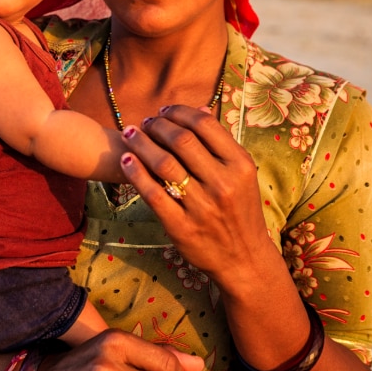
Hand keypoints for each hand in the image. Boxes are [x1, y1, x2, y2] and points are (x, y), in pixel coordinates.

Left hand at [118, 105, 276, 285]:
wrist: (245, 260)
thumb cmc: (240, 213)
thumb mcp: (242, 177)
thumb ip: (221, 146)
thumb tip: (200, 110)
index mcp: (240, 165)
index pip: (204, 125)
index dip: (179, 112)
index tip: (164, 110)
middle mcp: (223, 183)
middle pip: (181, 140)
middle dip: (157, 125)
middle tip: (145, 122)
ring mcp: (202, 206)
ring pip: (163, 163)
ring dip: (141, 143)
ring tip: (130, 134)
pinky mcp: (182, 227)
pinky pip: (152, 193)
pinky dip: (135, 172)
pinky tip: (126, 160)